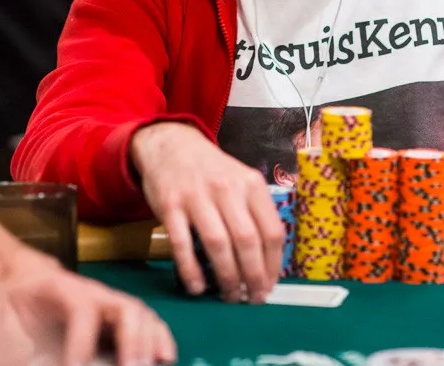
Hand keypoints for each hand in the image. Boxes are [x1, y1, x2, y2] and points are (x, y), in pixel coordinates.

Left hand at [3, 246, 176, 365]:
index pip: (81, 309)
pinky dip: (159, 338)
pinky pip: (147, 321)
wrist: (23, 281)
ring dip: (150, 343)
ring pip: (141, 314)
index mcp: (60, 288)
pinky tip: (166, 357)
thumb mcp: (6, 316)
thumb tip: (27, 353)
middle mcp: (94, 291)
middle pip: (125, 308)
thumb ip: (16, 339)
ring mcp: (110, 300)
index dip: (81, 341)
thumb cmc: (16, 302)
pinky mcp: (118, 313)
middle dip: (132, 343)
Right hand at [130, 122, 283, 302]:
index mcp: (251, 184)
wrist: (171, 146)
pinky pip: (182, 244)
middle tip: (252, 298)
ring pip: (218, 244)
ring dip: (227, 277)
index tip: (269, 285)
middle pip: (247, 241)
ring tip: (229, 295)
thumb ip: (255, 212)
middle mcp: (227, 189)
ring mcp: (197, 196)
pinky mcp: (170, 205)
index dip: (273, 265)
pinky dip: (191, 270)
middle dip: (253, 276)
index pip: (272, 231)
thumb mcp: (241, 180)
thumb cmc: (212, 172)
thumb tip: (268, 261)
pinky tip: (197, 287)